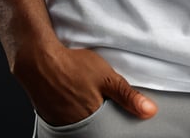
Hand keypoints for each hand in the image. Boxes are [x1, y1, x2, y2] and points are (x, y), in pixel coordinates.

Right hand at [14, 42, 157, 126]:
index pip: (110, 130)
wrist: (39, 60)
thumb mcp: (106, 77)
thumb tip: (150, 111)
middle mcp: (76, 125)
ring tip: (86, 100)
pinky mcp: (50, 117)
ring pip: (80, 125)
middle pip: (95, 128)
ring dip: (86, 116)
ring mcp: (62, 122)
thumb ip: (128, 96)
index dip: (114, 123)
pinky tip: (73, 99)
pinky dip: (72, 113)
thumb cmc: (73, 65)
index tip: (117, 118)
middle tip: (100, 103)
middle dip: (101, 120)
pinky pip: (66, 121)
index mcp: (93, 119)